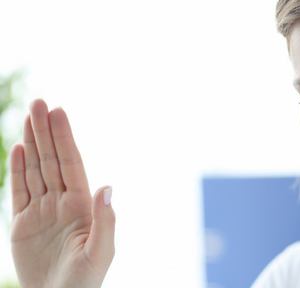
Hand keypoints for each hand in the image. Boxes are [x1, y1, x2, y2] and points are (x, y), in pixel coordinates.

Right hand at [10, 99, 114, 287]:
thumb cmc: (85, 282)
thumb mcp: (101, 253)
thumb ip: (105, 220)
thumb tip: (107, 185)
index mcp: (82, 205)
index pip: (71, 164)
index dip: (64, 138)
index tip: (59, 112)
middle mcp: (62, 202)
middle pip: (52, 160)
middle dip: (46, 132)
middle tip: (39, 103)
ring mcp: (42, 211)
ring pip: (35, 169)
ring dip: (32, 144)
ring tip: (29, 116)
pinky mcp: (22, 224)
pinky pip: (19, 191)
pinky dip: (18, 169)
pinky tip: (19, 148)